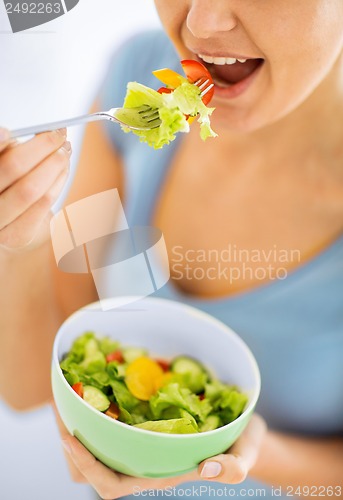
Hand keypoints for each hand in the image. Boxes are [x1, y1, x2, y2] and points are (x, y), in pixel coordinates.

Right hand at [0, 126, 70, 250]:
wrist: (5, 226)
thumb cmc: (4, 189)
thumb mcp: (1, 165)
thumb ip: (5, 151)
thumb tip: (13, 134)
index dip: (1, 143)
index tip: (18, 131)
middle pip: (13, 167)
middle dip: (42, 147)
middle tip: (58, 135)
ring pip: (33, 188)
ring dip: (56, 164)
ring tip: (65, 149)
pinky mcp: (18, 235)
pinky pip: (45, 203)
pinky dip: (58, 181)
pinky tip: (64, 169)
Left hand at [53, 404, 266, 499]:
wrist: (241, 425)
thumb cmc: (241, 442)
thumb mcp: (245, 452)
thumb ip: (234, 467)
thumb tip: (207, 468)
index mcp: (159, 473)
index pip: (112, 485)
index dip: (87, 465)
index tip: (68, 435)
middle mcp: (143, 459)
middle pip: (92, 466)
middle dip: (69, 442)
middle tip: (59, 406)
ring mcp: (140, 440)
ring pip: (95, 443)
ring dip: (76, 421)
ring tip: (66, 393)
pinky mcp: (141, 421)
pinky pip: (108, 419)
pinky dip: (94, 404)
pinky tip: (93, 383)